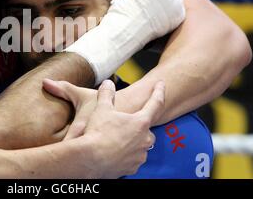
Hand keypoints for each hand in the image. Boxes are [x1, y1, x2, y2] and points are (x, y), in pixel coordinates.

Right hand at [46, 79, 165, 177]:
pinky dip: (127, 155)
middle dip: (138, 124)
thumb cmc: (97, 133)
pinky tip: (114, 152)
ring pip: (140, 145)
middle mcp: (145, 139)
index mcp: (140, 122)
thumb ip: (107, 94)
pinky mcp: (132, 168)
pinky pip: (133, 159)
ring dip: (132, 141)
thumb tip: (108, 84)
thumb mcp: (102, 109)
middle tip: (124, 123)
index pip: (155, 103)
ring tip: (115, 139)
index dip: (159, 91)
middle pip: (146, 128)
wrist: (89, 159)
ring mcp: (140, 155)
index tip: (162, 84)